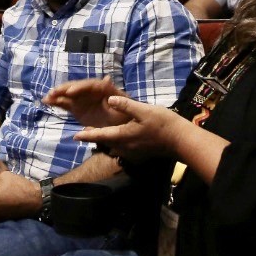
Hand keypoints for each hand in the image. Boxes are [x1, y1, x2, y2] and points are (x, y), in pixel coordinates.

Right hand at [44, 78, 130, 128]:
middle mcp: (90, 91)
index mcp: (102, 89)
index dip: (79, 87)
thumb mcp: (123, 105)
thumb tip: (107, 78)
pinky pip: (65, 103)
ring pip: (68, 94)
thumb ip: (111, 91)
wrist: (122, 126)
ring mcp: (83, 99)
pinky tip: (46, 102)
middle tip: (53, 93)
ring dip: (57, 95)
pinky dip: (56, 102)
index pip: (89, 85)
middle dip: (64, 90)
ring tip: (47, 98)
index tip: (70, 92)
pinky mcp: (77, 107)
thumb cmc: (125, 115)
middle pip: (76, 87)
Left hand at [72, 97, 188, 162]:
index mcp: (123, 136)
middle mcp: (125, 148)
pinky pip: (123, 150)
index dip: (87, 135)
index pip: (100, 136)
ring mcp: (133, 153)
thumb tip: (109, 99)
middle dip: (95, 137)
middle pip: (105, 143)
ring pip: (114, 147)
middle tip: (85, 133)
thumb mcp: (143, 110)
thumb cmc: (163, 123)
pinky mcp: (140, 155)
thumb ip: (125, 105)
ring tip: (100, 134)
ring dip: (106, 141)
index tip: (75, 136)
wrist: (181, 141)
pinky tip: (120, 139)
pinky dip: (117, 144)